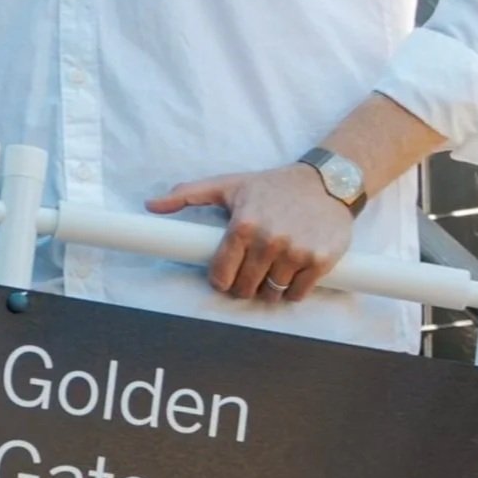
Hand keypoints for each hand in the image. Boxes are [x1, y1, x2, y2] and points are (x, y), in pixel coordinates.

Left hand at [146, 163, 353, 303]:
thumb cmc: (272, 185)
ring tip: (270, 269)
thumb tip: (150, 205)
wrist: (326, 182)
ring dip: (268, 288)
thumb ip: (187, 194)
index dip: (221, 279)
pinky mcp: (320, 261)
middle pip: (245, 288)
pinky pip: (297, 294)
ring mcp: (295, 252)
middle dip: (244, 284)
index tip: (226, 273)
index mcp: (242, 225)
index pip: (220, 275)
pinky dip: (293, 290)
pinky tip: (291, 272)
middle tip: (250, 270)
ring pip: (271, 294)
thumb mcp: (229, 184)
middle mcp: (268, 240)